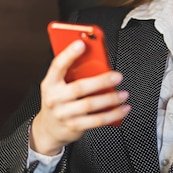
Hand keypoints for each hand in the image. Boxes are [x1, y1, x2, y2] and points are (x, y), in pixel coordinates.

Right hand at [30, 40, 130, 154]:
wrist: (49, 129)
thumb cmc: (59, 101)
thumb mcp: (59, 86)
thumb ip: (73, 73)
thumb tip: (97, 61)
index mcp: (50, 83)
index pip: (57, 66)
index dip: (68, 54)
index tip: (81, 44)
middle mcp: (55, 98)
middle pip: (79, 87)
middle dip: (101, 81)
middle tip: (117, 76)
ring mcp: (63, 114)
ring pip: (90, 104)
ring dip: (110, 98)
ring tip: (123, 94)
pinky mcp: (74, 126)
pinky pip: (96, 120)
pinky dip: (113, 114)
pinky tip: (122, 109)